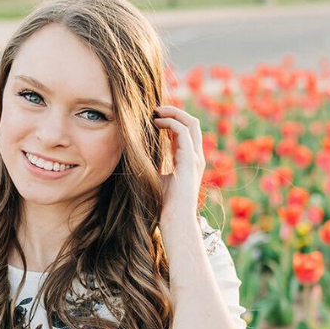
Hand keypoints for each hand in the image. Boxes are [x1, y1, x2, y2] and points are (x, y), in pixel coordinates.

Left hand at [153, 105, 204, 222]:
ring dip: (173, 113)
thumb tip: (135, 151)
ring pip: (191, 123)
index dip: (172, 120)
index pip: (186, 132)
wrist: (174, 219)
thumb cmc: (163, 203)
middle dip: (175, 112)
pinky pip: (184, 132)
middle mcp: (194, 156)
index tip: (154, 116)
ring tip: (156, 112)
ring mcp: (194, 157)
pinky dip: (171, 122)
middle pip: (192, 123)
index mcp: (188, 160)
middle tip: (156, 108)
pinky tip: (157, 123)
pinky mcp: (190, 160)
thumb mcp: (155, 176)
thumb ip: (153, 163)